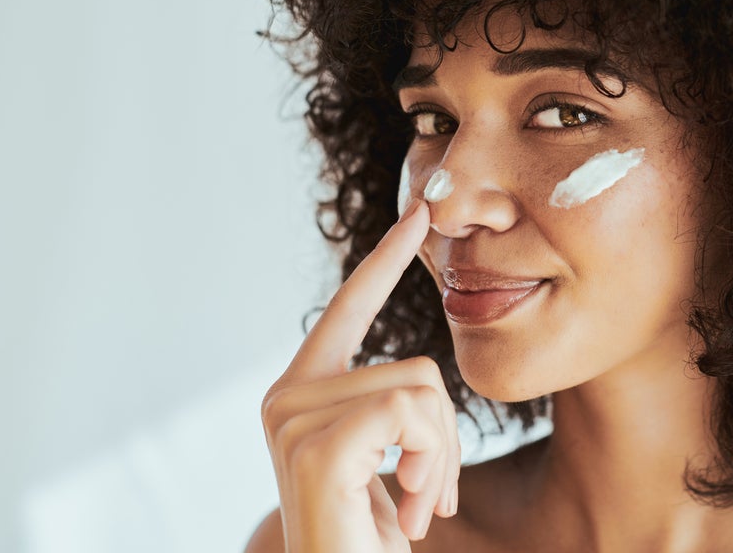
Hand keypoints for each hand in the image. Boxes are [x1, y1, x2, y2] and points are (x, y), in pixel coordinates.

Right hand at [260, 198, 458, 551]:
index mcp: (304, 392)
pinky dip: (431, 464)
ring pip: (422, 391)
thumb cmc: (369, 537)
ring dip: (441, 459)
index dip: (386, 260)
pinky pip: (411, 416)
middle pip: (417, 366)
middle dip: (446, 436)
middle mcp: (286, 397)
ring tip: (416, 506)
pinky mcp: (314, 447)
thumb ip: (394, 412)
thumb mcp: (389, 460)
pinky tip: (409, 509)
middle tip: (430, 495)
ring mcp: (292, 419)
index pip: (350, 307)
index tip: (419, 213)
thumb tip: (421, 386)